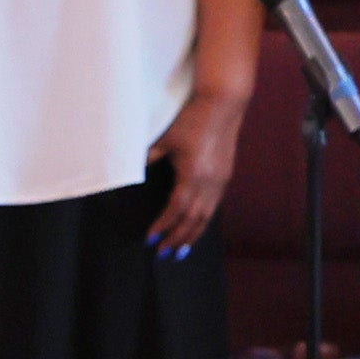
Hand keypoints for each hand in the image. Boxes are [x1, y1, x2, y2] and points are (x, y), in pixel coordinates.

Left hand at [147, 86, 248, 255]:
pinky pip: (214, 207)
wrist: (223, 103)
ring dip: (192, 235)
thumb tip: (133, 173)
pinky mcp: (226, 176)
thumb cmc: (193, 118)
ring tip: (180, 251)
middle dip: (177, 239)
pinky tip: (195, 228)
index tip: (150, 239)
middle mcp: (210, 182)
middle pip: (193, 220)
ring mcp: (221, 180)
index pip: (176, 209)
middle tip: (163, 255)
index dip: (163, 226)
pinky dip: (203, 221)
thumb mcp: (166, 138)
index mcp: (193, 174)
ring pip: (207, 217)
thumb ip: (150, 158)